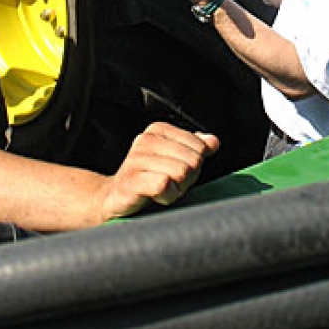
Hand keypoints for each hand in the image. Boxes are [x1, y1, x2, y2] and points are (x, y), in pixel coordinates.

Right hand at [98, 122, 219, 220]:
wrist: (115, 198)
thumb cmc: (149, 178)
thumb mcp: (175, 159)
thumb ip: (195, 147)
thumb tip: (213, 141)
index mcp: (158, 130)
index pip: (199, 146)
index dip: (196, 164)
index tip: (178, 171)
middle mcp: (145, 140)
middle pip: (192, 160)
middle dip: (187, 178)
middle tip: (170, 183)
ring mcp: (136, 160)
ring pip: (181, 173)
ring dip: (177, 189)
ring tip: (161, 190)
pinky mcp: (131, 181)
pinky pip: (164, 185)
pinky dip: (167, 196)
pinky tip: (157, 197)